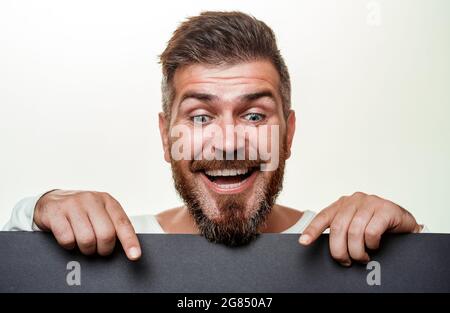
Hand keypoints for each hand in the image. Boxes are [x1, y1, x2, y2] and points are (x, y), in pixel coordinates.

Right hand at [34, 190, 140, 260]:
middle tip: (99, 250)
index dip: (130, 242)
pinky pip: (67, 239)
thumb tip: (127, 250)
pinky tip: (69, 239)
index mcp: (107, 201)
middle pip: (106, 234)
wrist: (51, 201)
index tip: (135, 256)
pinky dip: (69, 245)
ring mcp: (73, 204)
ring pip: (87, 239)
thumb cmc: (81, 212)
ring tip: (84, 245)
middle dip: (103, 249)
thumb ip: (112, 226)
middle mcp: (92, 200)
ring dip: (86, 249)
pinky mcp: (56, 212)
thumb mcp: (100, 214)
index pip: (123, 223)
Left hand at [299, 192, 421, 265]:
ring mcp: (371, 202)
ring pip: (354, 231)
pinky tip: (375, 246)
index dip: (312, 230)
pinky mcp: (386, 209)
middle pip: (338, 228)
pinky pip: (372, 231)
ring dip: (357, 251)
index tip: (304, 242)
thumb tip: (327, 250)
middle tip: (346, 261)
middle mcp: (354, 200)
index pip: (324, 216)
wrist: (405, 224)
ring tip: (362, 257)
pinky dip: (372, 244)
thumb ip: (342, 232)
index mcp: (343, 204)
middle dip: (339, 250)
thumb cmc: (377, 227)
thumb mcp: (355, 228)